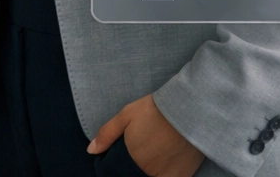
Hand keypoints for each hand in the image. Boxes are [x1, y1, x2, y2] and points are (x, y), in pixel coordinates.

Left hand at [89, 94, 203, 176]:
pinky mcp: (185, 175)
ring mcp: (170, 176)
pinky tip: (167, 160)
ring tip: (154, 155)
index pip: (122, 172)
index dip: (122, 168)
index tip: (126, 159)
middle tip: (142, 154)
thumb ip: (107, 135)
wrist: (188, 109)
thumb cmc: (155, 110)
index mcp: (134, 159)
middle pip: (140, 175)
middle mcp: (151, 172)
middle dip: (138, 169)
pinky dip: (166, 174)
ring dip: (151, 172)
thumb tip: (91, 151)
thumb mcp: (125, 116)